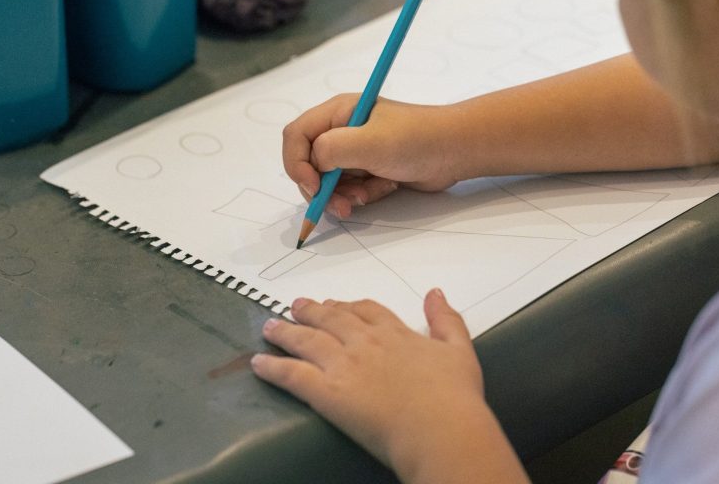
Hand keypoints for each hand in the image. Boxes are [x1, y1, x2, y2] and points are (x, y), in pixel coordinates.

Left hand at [251, 290, 517, 482]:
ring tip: (269, 326)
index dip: (348, 306)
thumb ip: (446, 319)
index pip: (365, 310)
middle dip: (311, 311)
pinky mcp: (327, 392)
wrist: (440, 428)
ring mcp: (343, 364)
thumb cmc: (454, 395)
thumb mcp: (460, 350)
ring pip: (306, 340)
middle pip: (331, 318)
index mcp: (394, 333)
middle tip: (295, 306)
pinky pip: (292, 374)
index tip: (335, 303)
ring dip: (285, 331)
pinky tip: (258, 363)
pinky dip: (273, 367)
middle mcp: (364, 342)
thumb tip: (435, 291)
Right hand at [282, 94, 458, 218]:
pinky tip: (386, 187)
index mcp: (337, 113)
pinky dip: (363, 194)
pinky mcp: (370, 168)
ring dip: (343, 195)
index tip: (314, 186)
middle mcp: (342, 130)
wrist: (456, 151)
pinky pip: (351, 188)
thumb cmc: (417, 139)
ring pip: (329, 181)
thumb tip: (313, 166)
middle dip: (321, 188)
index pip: (296, 136)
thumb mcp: (369, 142)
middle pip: (309, 164)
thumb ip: (332, 150)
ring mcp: (356, 150)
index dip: (297, 164)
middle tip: (341, 205)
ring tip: (366, 197)